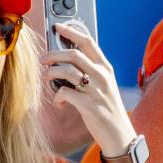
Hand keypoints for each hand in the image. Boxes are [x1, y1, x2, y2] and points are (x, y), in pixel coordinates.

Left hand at [41, 24, 135, 157]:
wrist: (119, 134)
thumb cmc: (107, 108)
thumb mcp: (103, 85)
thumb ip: (90, 72)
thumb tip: (66, 61)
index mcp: (106, 68)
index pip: (88, 42)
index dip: (71, 32)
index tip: (57, 27)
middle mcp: (102, 76)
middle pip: (74, 54)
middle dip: (54, 54)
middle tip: (44, 59)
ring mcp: (96, 90)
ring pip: (67, 71)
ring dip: (52, 74)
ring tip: (48, 79)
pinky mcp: (89, 105)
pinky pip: (65, 93)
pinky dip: (57, 96)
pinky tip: (59, 102)